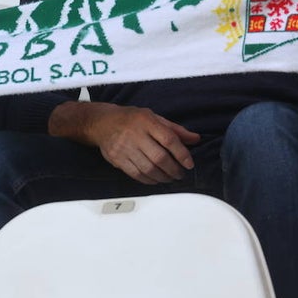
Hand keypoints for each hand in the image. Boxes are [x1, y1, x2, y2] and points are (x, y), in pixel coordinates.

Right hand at [65, 102, 199, 184]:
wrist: (102, 123)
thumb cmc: (131, 119)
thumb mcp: (153, 117)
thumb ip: (174, 129)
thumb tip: (195, 139)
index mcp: (146, 121)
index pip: (169, 139)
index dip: (182, 154)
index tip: (189, 163)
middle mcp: (135, 134)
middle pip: (159, 157)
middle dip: (174, 169)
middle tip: (180, 174)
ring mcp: (124, 148)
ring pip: (148, 169)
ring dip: (163, 177)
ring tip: (170, 178)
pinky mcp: (117, 159)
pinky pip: (136, 174)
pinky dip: (149, 180)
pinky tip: (156, 179)